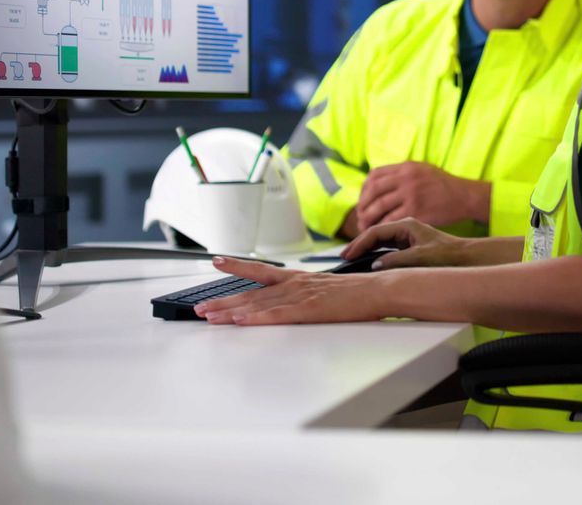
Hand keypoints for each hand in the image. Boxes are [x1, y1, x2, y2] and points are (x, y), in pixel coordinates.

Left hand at [195, 257, 389, 324]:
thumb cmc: (361, 293)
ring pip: (257, 304)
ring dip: (230, 311)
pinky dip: (255, 318)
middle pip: (251, 293)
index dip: (237, 266)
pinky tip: (239, 321)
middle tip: (200, 307)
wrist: (380, 289)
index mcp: (299, 279)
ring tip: (209, 316)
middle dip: (223, 300)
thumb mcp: (329, 291)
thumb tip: (298, 304)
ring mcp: (300, 296)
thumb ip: (309, 296)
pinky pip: (275, 315)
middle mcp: (295, 285)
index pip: (261, 271)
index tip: (217, 261)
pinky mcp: (308, 310)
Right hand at [343, 218, 472, 269]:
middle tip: (343, 257)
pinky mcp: (409, 246)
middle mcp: (405, 228)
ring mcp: (407, 236)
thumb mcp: (421, 258)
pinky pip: (387, 248)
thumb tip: (375, 265)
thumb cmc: (448, 256)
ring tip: (351, 259)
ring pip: (380, 241)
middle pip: (375, 234)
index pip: (376, 231)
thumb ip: (397, 261)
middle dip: (358, 245)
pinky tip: (367, 261)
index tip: (347, 255)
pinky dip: (375, 254)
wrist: (466, 258)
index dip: (359, 243)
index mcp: (407, 224)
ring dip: (365, 249)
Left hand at [356, 162, 486, 227]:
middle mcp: (406, 178)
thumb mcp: (422, 170)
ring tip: (365, 227)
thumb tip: (379, 184)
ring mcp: (411, 194)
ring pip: (379, 207)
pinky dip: (382, 226)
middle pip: (373, 190)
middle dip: (362, 205)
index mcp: (406, 167)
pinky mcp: (416, 211)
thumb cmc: (444, 186)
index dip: (364, 189)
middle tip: (360, 217)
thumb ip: (402, 174)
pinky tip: (380, 232)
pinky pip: (391, 219)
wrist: (465, 196)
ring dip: (368, 218)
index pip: (374, 175)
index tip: (363, 201)